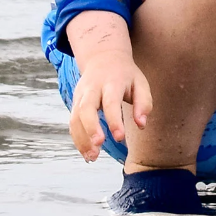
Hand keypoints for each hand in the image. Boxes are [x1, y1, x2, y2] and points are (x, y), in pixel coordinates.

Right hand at [65, 11, 152, 161]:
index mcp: (112, 81)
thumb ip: (144, 102)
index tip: (120, 137)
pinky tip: (87, 153)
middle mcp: (92, 88)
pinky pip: (72, 123)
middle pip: (86, 108)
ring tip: (92, 157)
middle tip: (99, 146)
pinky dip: (77, 139)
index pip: (111, 101)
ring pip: (75, 117)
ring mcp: (81, 95)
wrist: (103, 58)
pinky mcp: (75, 103)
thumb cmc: (126, 75)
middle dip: (90, 128)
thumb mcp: (140, 82)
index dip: (114, 120)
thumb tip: (142, 124)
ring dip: (81, 139)